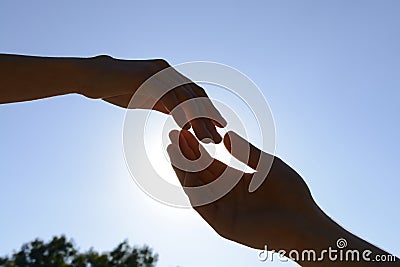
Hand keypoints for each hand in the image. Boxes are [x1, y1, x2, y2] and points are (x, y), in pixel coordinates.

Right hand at [84, 56, 225, 142]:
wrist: (92, 77)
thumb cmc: (117, 88)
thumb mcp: (147, 98)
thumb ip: (165, 104)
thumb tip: (182, 119)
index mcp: (169, 77)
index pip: (195, 95)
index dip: (208, 112)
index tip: (217, 130)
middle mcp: (168, 72)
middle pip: (196, 95)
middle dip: (209, 118)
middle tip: (218, 138)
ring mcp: (158, 72)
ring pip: (185, 96)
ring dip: (198, 119)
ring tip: (206, 138)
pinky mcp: (147, 76)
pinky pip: (167, 95)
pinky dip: (178, 111)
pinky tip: (185, 127)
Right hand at [167, 129, 317, 250]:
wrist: (303, 222)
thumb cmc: (291, 193)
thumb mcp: (268, 165)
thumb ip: (246, 152)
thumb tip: (227, 135)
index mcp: (236, 181)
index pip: (210, 163)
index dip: (197, 148)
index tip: (185, 131)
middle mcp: (226, 194)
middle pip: (200, 172)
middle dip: (186, 155)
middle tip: (174, 135)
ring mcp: (223, 209)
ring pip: (197, 186)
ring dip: (184, 168)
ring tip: (173, 148)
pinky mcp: (222, 223)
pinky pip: (202, 203)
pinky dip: (191, 187)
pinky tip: (184, 170)